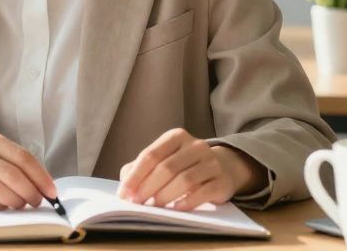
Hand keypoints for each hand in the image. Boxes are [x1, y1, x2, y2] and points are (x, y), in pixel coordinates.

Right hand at [0, 130, 56, 210]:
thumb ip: (7, 162)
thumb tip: (40, 183)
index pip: (21, 156)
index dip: (40, 176)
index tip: (51, 191)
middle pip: (12, 174)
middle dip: (31, 192)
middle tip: (38, 202)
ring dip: (15, 201)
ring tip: (21, 205)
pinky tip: (1, 207)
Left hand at [117, 128, 264, 210]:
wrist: (223, 168)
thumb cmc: (185, 166)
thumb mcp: (164, 160)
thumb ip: (141, 168)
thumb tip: (125, 186)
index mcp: (176, 137)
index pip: (151, 155)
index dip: (135, 176)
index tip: (124, 193)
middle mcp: (195, 146)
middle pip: (166, 167)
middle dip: (148, 187)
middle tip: (137, 203)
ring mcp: (211, 162)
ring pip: (185, 179)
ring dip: (165, 195)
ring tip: (154, 206)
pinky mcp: (222, 181)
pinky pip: (203, 192)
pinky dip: (187, 202)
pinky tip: (176, 209)